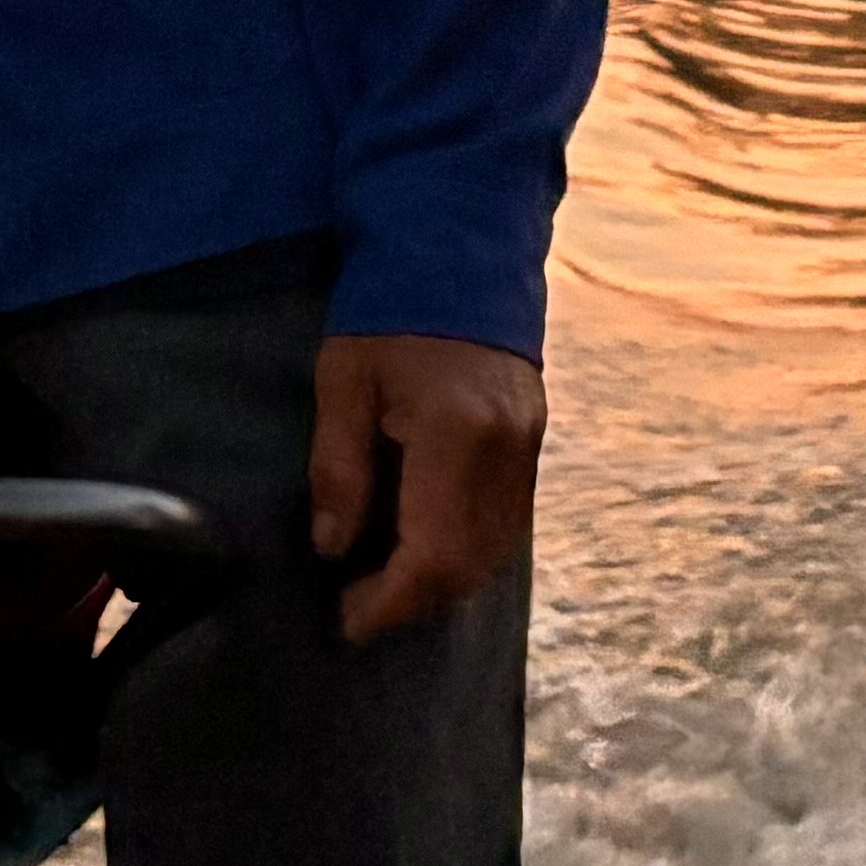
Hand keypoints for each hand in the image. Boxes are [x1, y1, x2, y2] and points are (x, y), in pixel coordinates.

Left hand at [306, 330, 544, 645]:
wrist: (458, 246)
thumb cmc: (389, 308)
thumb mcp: (344, 379)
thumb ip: (338, 468)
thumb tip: (332, 548)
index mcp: (455, 433)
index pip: (432, 555)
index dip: (389, 602)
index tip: (347, 619)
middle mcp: (505, 448)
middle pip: (470, 566)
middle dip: (414, 601)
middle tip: (359, 606)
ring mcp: (528, 444)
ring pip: (497, 552)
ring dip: (445, 582)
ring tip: (389, 582)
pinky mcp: (533, 437)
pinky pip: (509, 522)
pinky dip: (470, 550)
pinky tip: (428, 545)